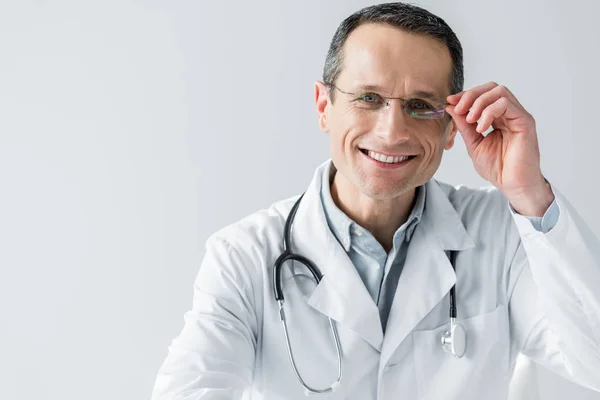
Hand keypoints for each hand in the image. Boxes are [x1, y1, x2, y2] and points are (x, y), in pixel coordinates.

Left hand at [445, 82, 553, 216]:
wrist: (512, 185)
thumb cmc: (497, 168)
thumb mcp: (473, 143)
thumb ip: (464, 125)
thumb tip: (451, 106)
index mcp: (498, 117)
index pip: (483, 95)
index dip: (466, 95)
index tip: (450, 102)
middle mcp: (510, 113)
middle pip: (491, 88)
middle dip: (471, 95)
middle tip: (459, 109)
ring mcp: (518, 116)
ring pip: (499, 92)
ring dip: (479, 103)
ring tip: (471, 120)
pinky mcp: (525, 121)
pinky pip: (506, 104)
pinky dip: (489, 112)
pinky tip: (481, 128)